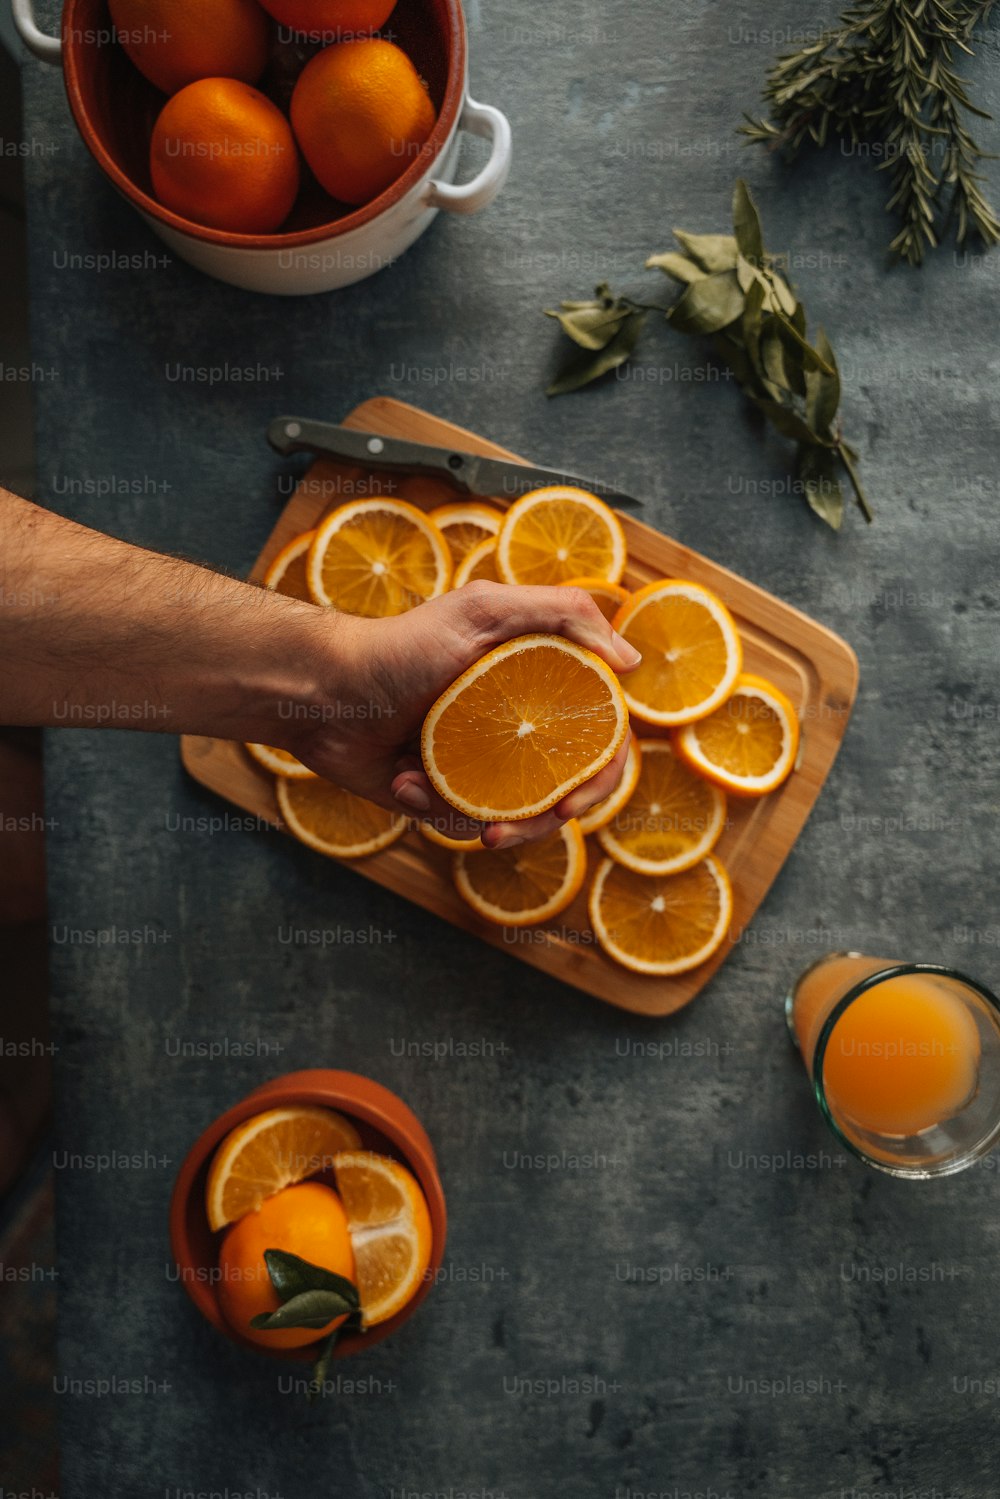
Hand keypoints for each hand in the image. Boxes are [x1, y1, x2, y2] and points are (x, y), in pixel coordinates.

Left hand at [293, 581, 641, 848]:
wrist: (321, 691)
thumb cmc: (399, 646)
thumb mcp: (483, 609)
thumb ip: (563, 614)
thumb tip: (632, 662)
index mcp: (538, 686)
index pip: (598, 738)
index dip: (599, 775)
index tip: (574, 798)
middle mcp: (516, 728)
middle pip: (564, 791)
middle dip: (542, 819)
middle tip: (509, 827)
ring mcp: (480, 765)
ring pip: (516, 818)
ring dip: (482, 818)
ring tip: (432, 793)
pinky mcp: (440, 794)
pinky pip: (461, 824)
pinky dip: (434, 809)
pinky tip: (404, 780)